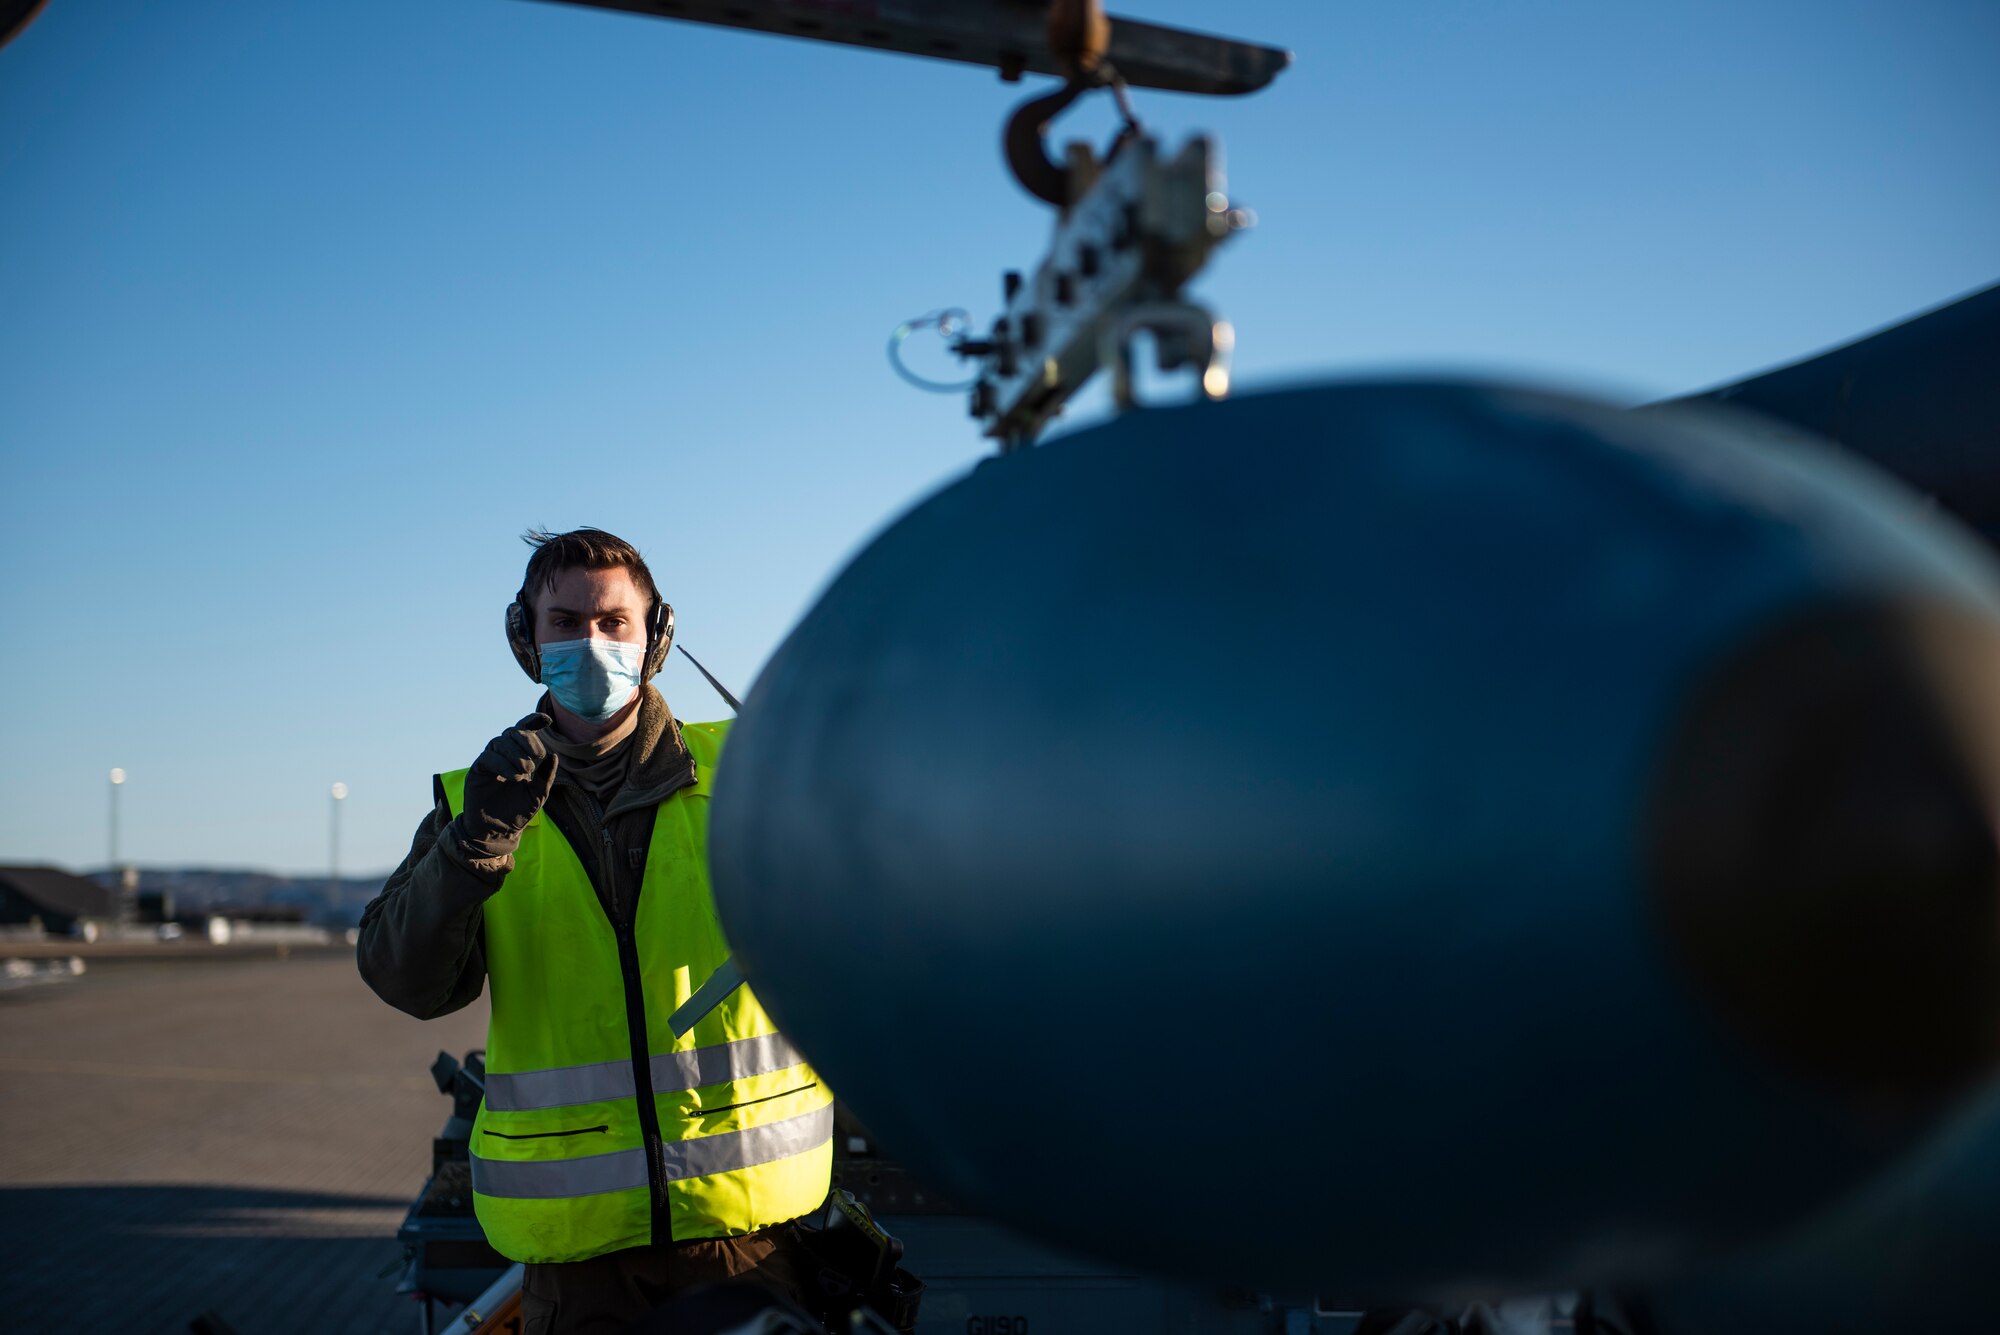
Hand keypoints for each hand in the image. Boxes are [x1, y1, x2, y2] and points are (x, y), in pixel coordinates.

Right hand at [457, 713, 557, 857]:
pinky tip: (514, 777)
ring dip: (515, 754)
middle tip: (536, 758)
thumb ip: (546, 776)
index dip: (533, 721)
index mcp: (520, 756)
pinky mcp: (477, 771)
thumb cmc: (519, 812)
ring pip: (499, 741)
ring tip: (525, 773)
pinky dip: (503, 764)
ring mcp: (490, 761)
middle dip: (527, 740)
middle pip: (512, 732)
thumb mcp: (538, 794)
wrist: (498, 832)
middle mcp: (504, 755)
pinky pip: (488, 757)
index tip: (547, 720)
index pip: (524, 731)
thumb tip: (553, 756)